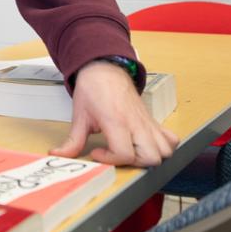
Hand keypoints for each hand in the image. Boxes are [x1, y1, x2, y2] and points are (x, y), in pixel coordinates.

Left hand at [50, 61, 178, 166]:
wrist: (105, 68)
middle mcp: (136, 123)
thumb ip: (72, 141)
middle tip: (116, 154)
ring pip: (165, 151)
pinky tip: (145, 145)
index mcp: (117, 121)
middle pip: (151, 157)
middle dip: (134, 163)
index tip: (97, 151)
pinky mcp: (153, 121)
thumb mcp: (79, 116)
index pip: (125, 154)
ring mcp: (148, 122)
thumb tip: (58, 155)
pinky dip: (164, 147)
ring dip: (150, 157)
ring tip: (130, 151)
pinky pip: (171, 138)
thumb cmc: (93, 89)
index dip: (110, 159)